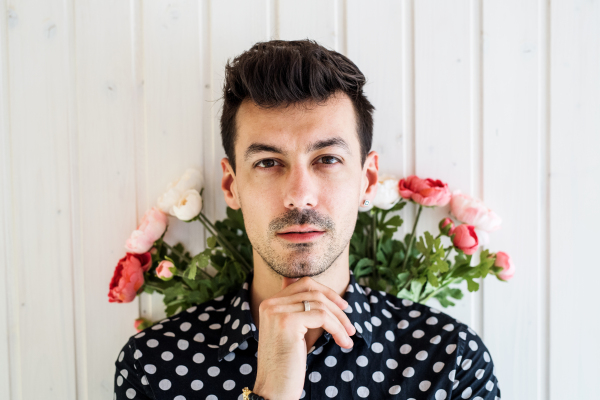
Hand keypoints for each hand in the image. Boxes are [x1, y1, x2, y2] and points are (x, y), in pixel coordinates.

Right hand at [252, 276, 355, 399]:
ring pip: (320, 304)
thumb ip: (305, 312)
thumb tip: (321, 294)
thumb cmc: (288, 365)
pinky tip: (344, 342)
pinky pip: (323, 317)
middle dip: (336, 304)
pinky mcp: (287, 322)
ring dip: (340, 321)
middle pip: (312, 290)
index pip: (302, 283)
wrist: (274, 391)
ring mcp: (277, 311)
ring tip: (349, 337)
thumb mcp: (297, 332)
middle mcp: (270, 304)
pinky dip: (338, 329)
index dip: (326, 292)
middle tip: (350, 323)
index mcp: (269, 304)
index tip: (343, 307)